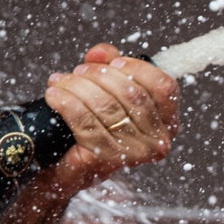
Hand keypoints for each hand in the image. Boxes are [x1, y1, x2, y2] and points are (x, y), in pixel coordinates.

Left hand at [44, 44, 179, 187]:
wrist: (68, 171)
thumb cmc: (94, 128)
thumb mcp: (108, 92)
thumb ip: (110, 67)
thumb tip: (100, 52)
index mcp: (168, 121)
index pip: (164, 87)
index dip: (139, 69)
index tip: (114, 61)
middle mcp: (158, 140)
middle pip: (132, 94)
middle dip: (100, 75)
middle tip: (78, 71)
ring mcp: (134, 153)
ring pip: (107, 107)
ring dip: (78, 88)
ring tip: (60, 81)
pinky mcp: (107, 160)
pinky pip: (86, 123)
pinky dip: (67, 105)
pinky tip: (54, 96)